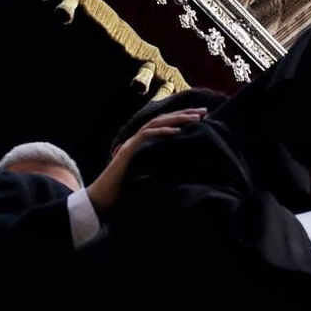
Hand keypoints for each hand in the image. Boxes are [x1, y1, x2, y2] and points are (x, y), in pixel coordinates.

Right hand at [87, 107, 205, 210]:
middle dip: (185, 114)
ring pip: (156, 123)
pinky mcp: (128, 151)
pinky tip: (177, 131)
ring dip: (177, 119)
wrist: (105, 198)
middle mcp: (139, 139)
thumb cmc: (128, 190)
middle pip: (164, 120)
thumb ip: (165, 167)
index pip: (167, 125)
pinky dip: (162, 132)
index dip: (184, 119)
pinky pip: (146, 136)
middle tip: (205, 111)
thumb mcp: (153, 175)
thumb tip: (187, 168)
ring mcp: (133, 143)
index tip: (203, 117)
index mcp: (146, 144)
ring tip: (195, 118)